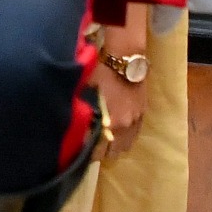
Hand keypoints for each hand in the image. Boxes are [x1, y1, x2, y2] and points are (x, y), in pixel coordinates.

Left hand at [88, 5, 149, 161]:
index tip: (78, 152)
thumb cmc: (102, 71)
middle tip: (89, 147)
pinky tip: (117, 135)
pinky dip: (125, 138)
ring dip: (115, 146)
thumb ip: (80, 108)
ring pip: (126, 146)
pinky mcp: (143, 114)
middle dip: (101, 152)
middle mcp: (126, 126)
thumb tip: (68, 122)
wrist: (127, 58)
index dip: (88, 153)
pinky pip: (135, 135)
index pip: (99, 150)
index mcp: (112, 122)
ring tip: (103, 142)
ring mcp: (137, 121)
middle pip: (113, 151)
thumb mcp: (86, 89)